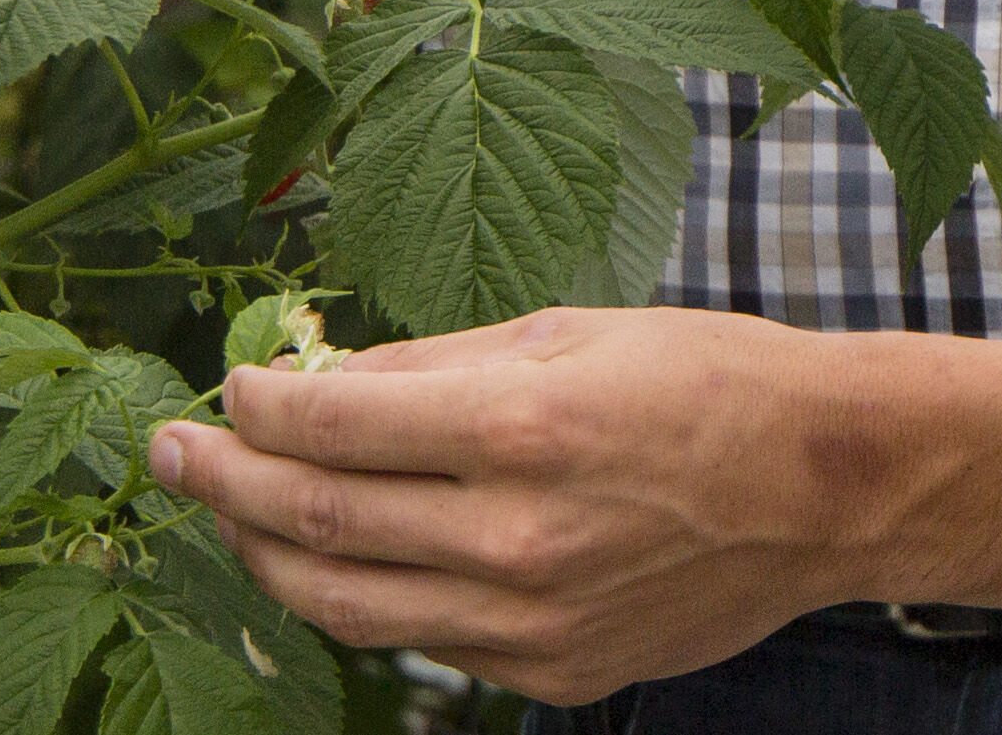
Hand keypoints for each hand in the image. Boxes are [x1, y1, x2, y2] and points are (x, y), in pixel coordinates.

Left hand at [148, 310, 904, 703]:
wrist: (828, 486)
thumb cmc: (711, 381)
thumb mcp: (574, 331)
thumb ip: (438, 363)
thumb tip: (323, 378)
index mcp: (524, 427)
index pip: (334, 424)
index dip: (258, 406)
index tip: (226, 386)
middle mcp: (517, 535)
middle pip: (317, 523)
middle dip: (225, 483)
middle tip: (173, 452)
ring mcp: (532, 620)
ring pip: (347, 604)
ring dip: (268, 552)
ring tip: (231, 509)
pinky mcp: (551, 671)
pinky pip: (422, 641)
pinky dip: (364, 596)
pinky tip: (342, 555)